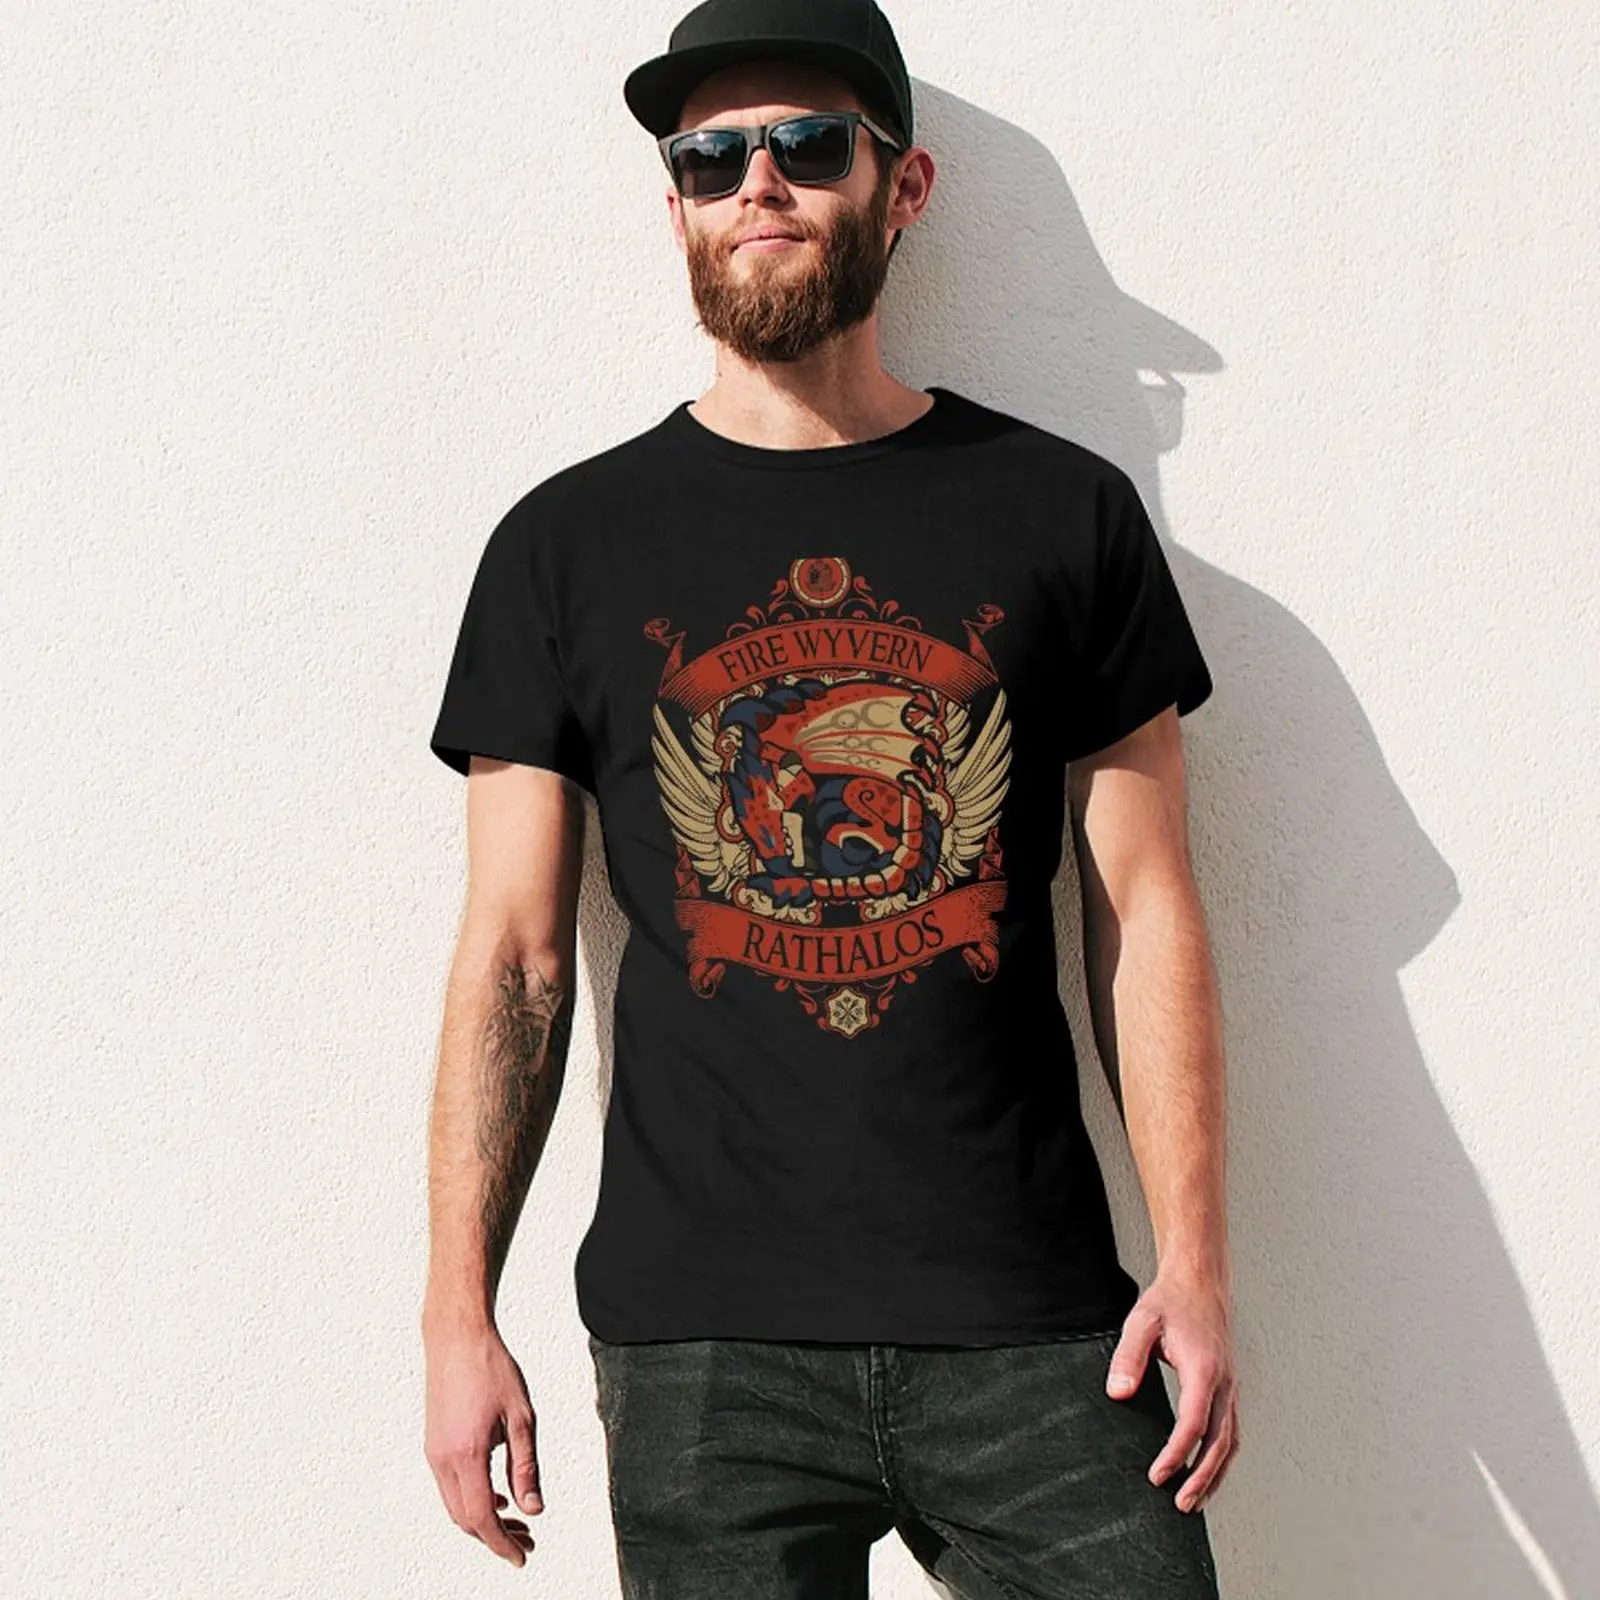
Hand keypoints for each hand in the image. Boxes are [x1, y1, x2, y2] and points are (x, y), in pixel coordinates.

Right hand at [423, 1319, 544, 1565]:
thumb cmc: (491, 1368)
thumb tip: (534, 1509)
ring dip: (483, 1519)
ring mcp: (434, 1452)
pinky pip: (450, 1486)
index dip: (502, 1543)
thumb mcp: (521, 1417)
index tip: (522, 1557)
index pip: (482, 1518)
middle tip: (527, 1541)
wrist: (456, 1337)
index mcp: (467, 1454)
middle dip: (495, 1536)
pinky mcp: (434, 1443)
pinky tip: (496, 1494)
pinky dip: (472, 1499)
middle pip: (466, 1519)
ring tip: (517, 1521)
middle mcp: (443, 1459)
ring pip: (455, 1505)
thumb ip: (526, 1467)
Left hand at [1103, 1270, 1239, 1513]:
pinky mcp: (1229, 1387)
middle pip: (1220, 1443)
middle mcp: (1225, 1383)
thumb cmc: (1170, 1301)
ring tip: (1195, 1501)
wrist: (1200, 1281)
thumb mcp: (1141, 1321)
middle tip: (1180, 1505)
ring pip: (1231, 1442)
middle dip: (1201, 1478)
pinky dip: (1221, 1457)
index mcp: (1204, 1369)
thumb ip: (1128, 1358)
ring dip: (1215, 1475)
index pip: (1194, 1424)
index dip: (1176, 1454)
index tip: (1157, 1476)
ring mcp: (1231, 1386)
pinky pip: (1231, 1430)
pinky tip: (1206, 1471)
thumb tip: (1118, 1394)